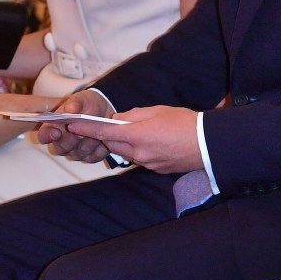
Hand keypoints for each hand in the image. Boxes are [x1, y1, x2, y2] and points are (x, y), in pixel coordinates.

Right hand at [37, 90, 114, 162]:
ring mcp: (76, 151)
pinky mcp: (90, 156)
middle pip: (61, 148)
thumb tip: (70, 109)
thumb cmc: (88, 104)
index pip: (44, 135)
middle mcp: (63, 142)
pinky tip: (104, 139)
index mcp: (55, 127)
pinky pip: (93, 157)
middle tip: (80, 132)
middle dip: (71, 140)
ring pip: (78, 154)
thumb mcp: (82, 99)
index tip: (56, 132)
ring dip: (88, 143)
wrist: (105, 109)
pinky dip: (99, 149)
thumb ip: (75, 103)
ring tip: (96, 132)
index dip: (48, 136)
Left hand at [66, 105, 201, 173]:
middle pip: (113, 145)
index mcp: (137, 136)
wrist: (207, 144)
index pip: (104, 133)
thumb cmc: (185, 123)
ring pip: (126, 152)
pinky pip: (140, 158)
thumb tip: (119, 119)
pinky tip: (153, 141)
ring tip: (140, 130)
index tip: (73, 125)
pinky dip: (140, 149)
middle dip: (109, 135)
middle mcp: (139, 153)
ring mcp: (147, 164)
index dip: (87, 129)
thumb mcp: (158, 110)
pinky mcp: (155, 169)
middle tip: (113, 124)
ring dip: (125, 142)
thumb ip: (134, 115)